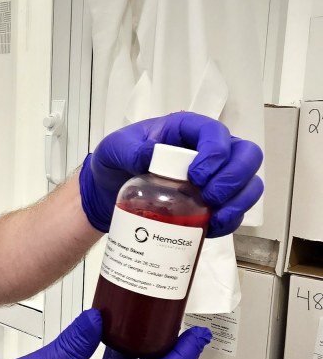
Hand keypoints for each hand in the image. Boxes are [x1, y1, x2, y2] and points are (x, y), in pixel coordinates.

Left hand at [78, 111, 263, 235]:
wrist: (109, 192)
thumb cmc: (115, 162)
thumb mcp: (115, 149)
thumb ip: (130, 150)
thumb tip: (151, 156)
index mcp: (187, 129)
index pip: (215, 132)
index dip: (215, 153)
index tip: (196, 175)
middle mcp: (209, 150)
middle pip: (247, 155)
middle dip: (234, 178)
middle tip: (210, 196)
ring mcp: (216, 176)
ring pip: (249, 183)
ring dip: (239, 202)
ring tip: (215, 217)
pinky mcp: (214, 202)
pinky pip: (237, 210)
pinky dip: (231, 220)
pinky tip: (211, 229)